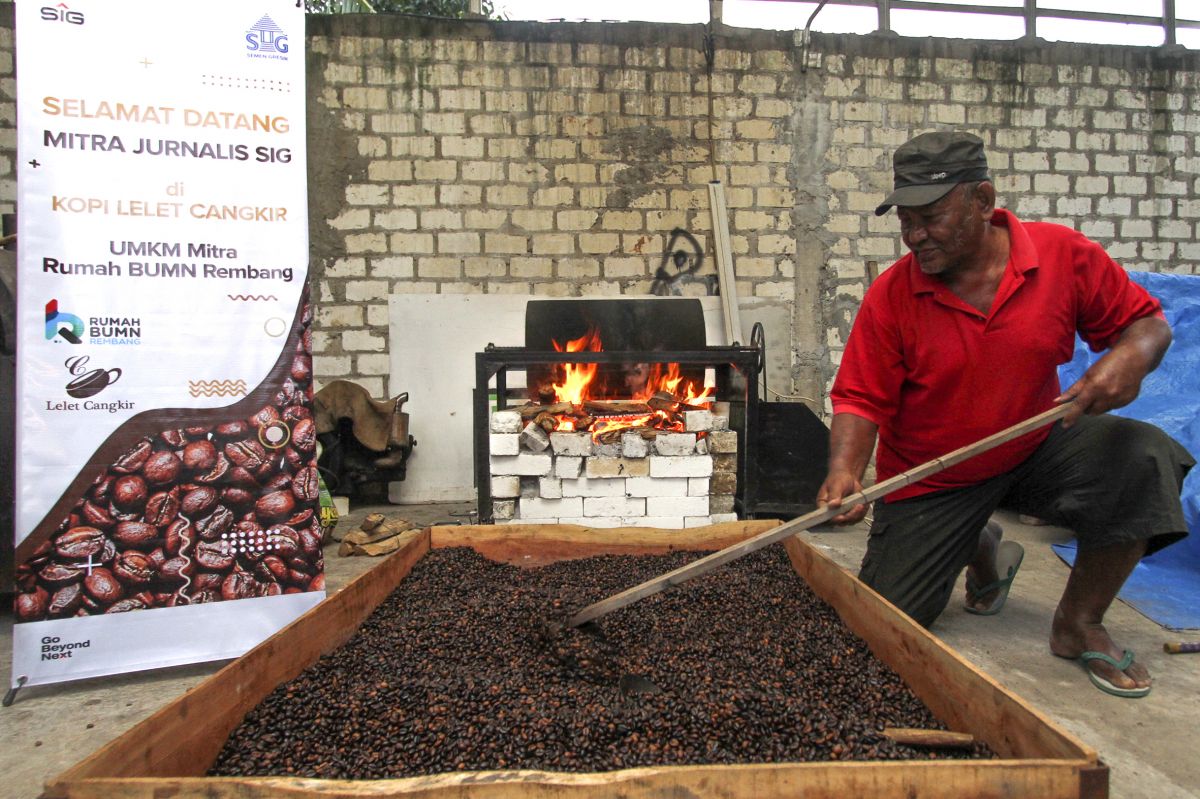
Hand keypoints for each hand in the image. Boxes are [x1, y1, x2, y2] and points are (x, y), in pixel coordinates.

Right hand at [816, 470, 868, 524]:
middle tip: (858, 506)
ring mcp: (842, 513)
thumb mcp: (835, 485)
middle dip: (850, 515)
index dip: (834, 519)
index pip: (826, 517)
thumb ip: (834, 495)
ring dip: (858, 514)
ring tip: (861, 504)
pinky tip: (863, 504)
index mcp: (824, 505)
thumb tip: (832, 505)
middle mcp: (832, 512)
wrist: (848, 476)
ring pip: (850, 521)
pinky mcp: (851, 513)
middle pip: (840, 522)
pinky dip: (862, 512)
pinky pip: (858, 518)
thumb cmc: (838, 479)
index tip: (842, 517)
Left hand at [1055, 317, 1170, 426]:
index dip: (1071, 417)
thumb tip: (1058, 401)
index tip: (1065, 425)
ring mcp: (1119, 399)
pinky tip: (1113, 391)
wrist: (1134, 358)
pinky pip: (1113, 407)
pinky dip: (1110, 403)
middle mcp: (1107, 395)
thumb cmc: (1107, 364)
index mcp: (1094, 387)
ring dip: (1098, 405)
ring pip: (1102, 411)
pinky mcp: (1128, 401)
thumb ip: (1073, 390)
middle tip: (1088, 396)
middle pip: (1091, 412)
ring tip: (1103, 391)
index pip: (1079, 406)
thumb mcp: (1088, 375)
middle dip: (1086, 407)